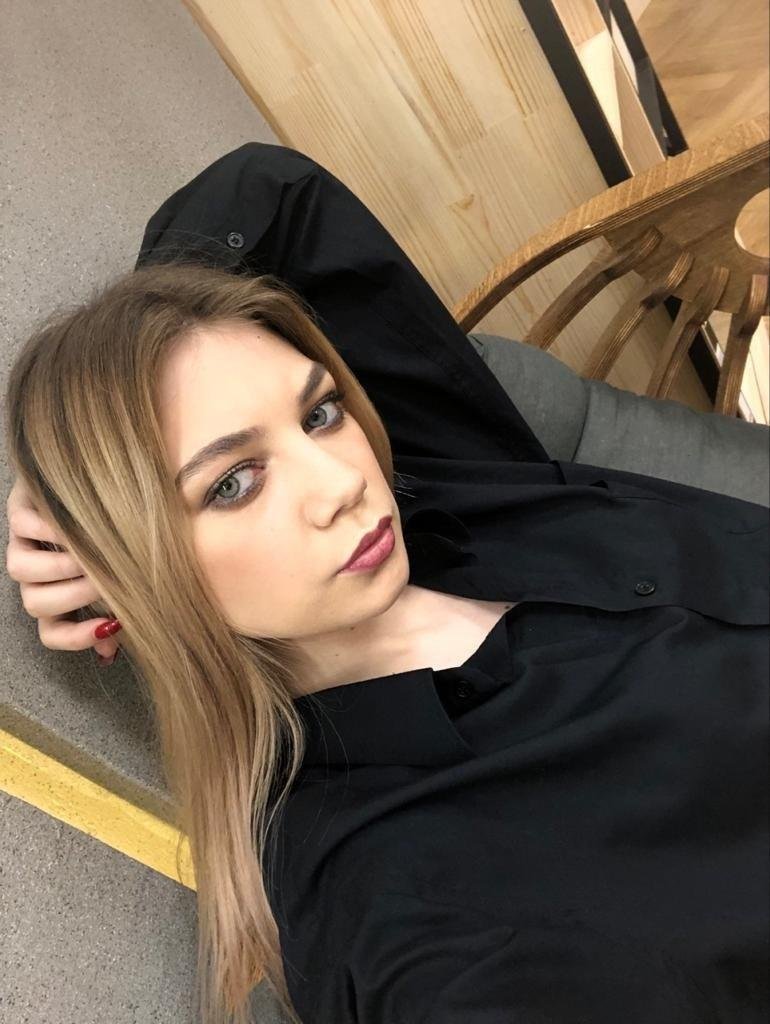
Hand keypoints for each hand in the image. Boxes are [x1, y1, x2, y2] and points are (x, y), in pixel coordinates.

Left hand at [5, 475, 121, 665]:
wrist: (93, 480)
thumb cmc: (111, 534)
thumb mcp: (119, 573)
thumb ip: (117, 607)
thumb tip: (111, 648)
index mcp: (55, 596)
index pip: (53, 633)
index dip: (76, 638)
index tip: (111, 627)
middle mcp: (35, 577)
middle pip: (36, 605)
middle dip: (74, 596)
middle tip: (105, 581)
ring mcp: (24, 544)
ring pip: (20, 571)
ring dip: (58, 567)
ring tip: (88, 556)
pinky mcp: (21, 511)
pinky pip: (23, 527)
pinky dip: (49, 531)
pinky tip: (77, 527)